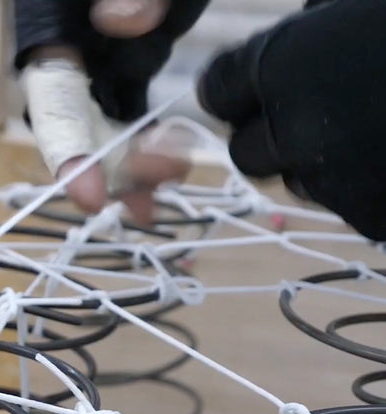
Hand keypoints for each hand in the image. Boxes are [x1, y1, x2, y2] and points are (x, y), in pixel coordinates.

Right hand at [17, 0, 208, 222]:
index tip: (91, 195)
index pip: (50, 95)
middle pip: (78, 127)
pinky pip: (132, 119)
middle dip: (114, 164)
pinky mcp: (128, 66)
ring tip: (169, 188)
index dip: (66, 149)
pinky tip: (169, 177)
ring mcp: (98, 63)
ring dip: (134, 170)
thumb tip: (123, 21)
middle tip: (163, 176)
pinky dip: (148, 151)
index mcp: (50, 22)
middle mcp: (67, 51)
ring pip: (106, 131)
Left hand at [197, 0, 385, 240]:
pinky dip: (365, 185)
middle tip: (305, 113)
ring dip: (317, 161)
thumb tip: (299, 35)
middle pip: (244, 151)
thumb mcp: (360, 8)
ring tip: (372, 129)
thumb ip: (317, 27)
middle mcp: (293, 132)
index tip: (248, 86)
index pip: (217, 91)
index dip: (233, 89)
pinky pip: (348, 204)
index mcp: (284, 66)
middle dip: (266, 134)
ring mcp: (332, 182)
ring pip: (297, 182)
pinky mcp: (370, 218)